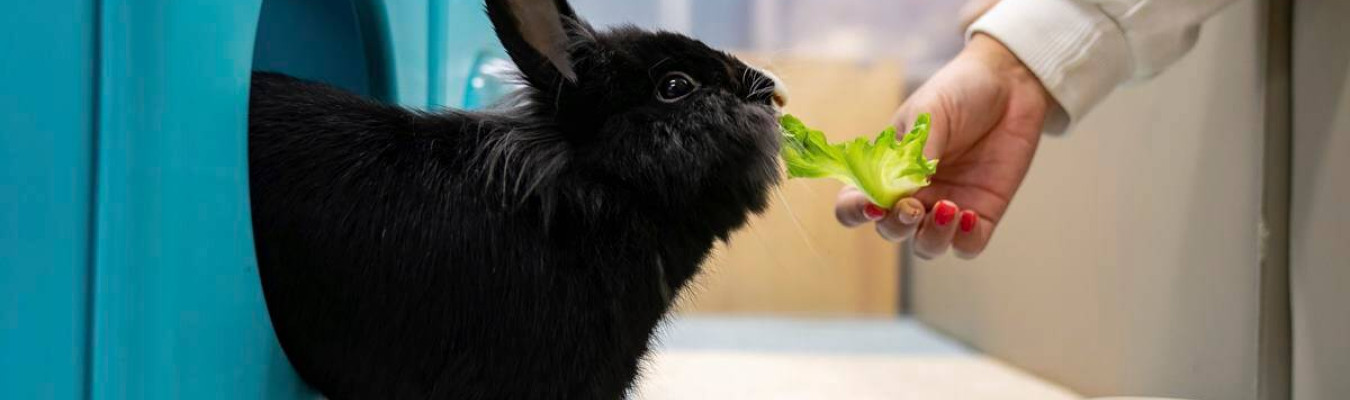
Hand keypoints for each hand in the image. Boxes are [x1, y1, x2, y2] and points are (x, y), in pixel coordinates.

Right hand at [835, 34, 1052, 258]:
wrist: (1010, 83)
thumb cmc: (958, 92)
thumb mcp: (929, 113)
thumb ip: (915, 153)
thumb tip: (903, 191)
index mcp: (886, 168)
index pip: (855, 202)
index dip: (855, 211)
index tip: (872, 204)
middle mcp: (912, 193)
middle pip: (890, 229)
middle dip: (897, 225)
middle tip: (913, 207)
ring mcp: (946, 205)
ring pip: (926, 245)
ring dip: (932, 236)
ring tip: (949, 207)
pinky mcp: (982, 213)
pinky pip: (967, 246)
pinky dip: (964, 240)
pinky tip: (969, 215)